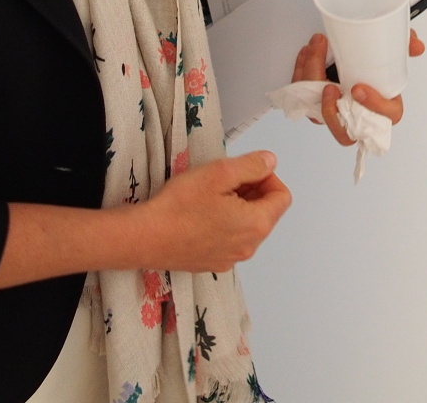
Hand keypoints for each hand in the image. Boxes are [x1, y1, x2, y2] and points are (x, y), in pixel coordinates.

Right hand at [128, 151, 291, 271]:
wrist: (144, 238)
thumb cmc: (180, 205)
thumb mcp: (220, 172)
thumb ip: (252, 165)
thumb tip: (270, 162)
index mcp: (256, 225)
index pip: (282, 197)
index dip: (267, 178)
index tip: (245, 170)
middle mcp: (249, 247)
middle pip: (265, 212)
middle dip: (252, 191)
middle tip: (225, 180)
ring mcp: (231, 259)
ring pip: (247, 226)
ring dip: (238, 207)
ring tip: (210, 195)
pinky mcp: (212, 264)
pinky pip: (230, 239)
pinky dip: (224, 224)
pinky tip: (200, 214)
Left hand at [291, 30, 426, 147]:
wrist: (349, 49)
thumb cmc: (372, 58)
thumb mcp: (390, 47)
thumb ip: (405, 43)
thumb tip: (417, 46)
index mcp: (383, 106)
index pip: (386, 117)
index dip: (374, 107)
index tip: (359, 89)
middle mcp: (357, 115)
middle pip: (343, 129)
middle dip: (331, 111)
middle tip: (328, 86)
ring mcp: (335, 111)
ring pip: (318, 113)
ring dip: (311, 83)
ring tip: (313, 51)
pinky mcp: (315, 102)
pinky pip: (303, 97)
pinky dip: (300, 74)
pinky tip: (305, 53)